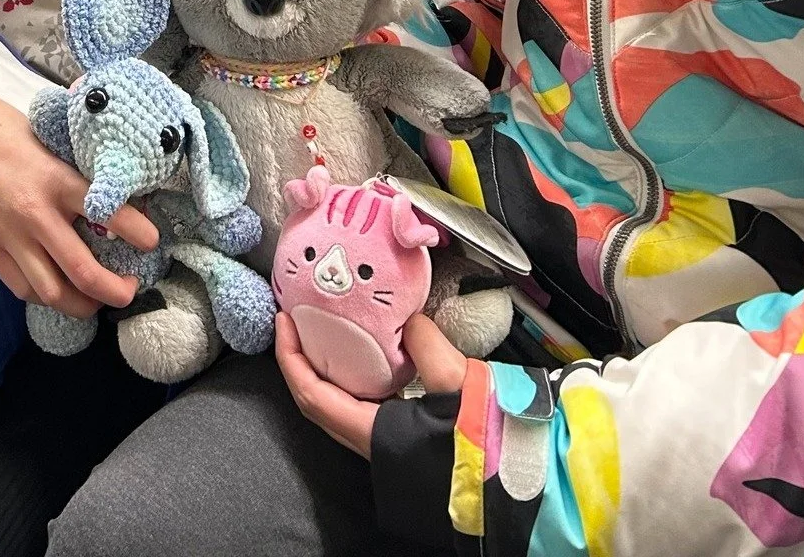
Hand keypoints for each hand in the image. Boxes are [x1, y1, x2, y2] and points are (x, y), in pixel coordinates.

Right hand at [0, 44, 158, 317]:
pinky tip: (56, 289)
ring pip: (51, 292)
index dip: (137, 233)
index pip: (108, 212)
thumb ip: (71, 172)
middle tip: (130, 291)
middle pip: (83, 271)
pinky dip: (43, 296)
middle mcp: (34, 213)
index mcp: (56, 178)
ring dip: (80, 305)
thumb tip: (106, 194)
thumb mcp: (47, 141)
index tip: (153, 241)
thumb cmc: (0, 126)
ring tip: (95, 302)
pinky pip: (20, 287)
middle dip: (114, 291)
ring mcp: (7, 235)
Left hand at [275, 311, 468, 457]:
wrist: (519, 482)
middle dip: (299, 359)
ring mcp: (382, 445)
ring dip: (323, 370)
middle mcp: (369, 444)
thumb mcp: (457, 382)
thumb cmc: (487, 442)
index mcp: (372, 433)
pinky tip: (362, 357)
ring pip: (336, 407)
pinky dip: (350, 380)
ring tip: (325, 331)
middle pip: (316, 401)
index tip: (284, 322)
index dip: (291, 358)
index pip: (312, 395)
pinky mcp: (399, 441)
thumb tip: (410, 319)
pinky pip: (359, 408)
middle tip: (297, 320)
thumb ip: (427, 345)